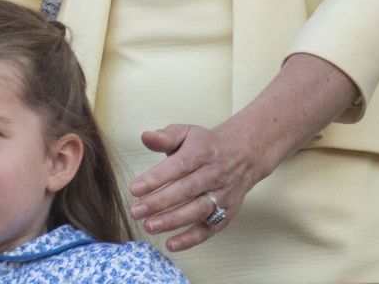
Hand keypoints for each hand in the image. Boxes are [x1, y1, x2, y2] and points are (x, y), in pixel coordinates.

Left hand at [128, 122, 272, 252]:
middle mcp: (215, 175)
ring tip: (149, 226)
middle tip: (136, 211)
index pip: (178, 167)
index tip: (135, 189)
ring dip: (173, 221)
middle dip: (159, 202)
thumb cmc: (206, 145)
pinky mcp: (226, 213)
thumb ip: (165, 136)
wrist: (244, 155)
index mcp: (202, 153)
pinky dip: (191, 239)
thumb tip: (145, 137)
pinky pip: (209, 229)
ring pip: (197, 211)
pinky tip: (171, 244)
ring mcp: (222, 196)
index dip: (156, 179)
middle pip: (186, 191)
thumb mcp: (186, 133)